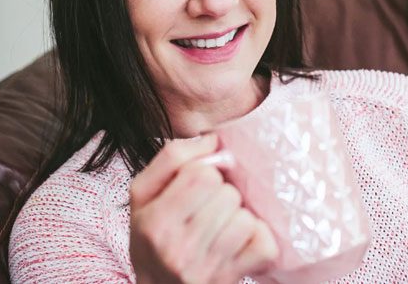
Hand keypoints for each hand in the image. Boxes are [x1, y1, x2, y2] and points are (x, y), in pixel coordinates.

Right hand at [129, 134, 278, 283]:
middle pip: (227, 194)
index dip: (205, 171)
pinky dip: (257, 238)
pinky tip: (239, 241)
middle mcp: (179, 248)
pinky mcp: (231, 280)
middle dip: (222, 194)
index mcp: (155, 221)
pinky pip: (264, 244)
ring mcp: (207, 269)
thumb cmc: (151, 236)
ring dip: (238, 216)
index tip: (198, 183)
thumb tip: (213, 139)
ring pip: (246, 218)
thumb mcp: (143, 194)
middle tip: (208, 206)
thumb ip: (172, 158)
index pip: (202, 173)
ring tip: (221, 224)